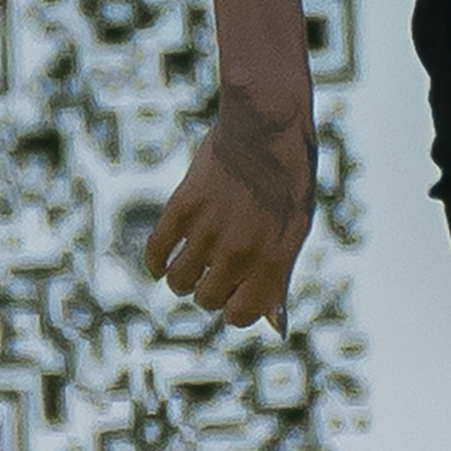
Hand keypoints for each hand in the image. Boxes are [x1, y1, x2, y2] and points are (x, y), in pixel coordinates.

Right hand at [142, 79, 316, 327]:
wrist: (267, 125)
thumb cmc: (288, 179)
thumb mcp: (296, 231)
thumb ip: (281, 278)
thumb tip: (276, 326)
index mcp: (273, 259)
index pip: (241, 314)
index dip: (235, 310)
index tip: (234, 295)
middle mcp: (240, 250)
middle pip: (207, 300)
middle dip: (210, 292)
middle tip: (215, 272)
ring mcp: (209, 229)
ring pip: (179, 281)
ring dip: (182, 279)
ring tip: (190, 264)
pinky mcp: (182, 207)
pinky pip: (157, 251)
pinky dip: (155, 262)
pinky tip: (160, 261)